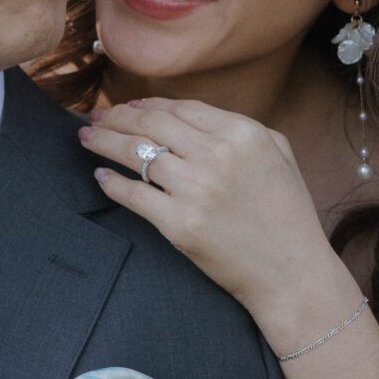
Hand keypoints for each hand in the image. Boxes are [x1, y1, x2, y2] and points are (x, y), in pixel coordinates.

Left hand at [79, 97, 348, 339]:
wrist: (292, 274)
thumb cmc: (289, 216)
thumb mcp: (281, 155)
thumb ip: (244, 129)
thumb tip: (194, 117)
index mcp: (243, 133)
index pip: (180, 108)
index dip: (147, 104)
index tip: (127, 106)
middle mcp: (217, 155)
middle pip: (151, 124)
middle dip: (117, 117)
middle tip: (96, 118)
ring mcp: (196, 189)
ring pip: (136, 154)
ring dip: (104, 142)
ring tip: (86, 138)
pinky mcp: (179, 224)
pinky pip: (134, 196)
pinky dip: (112, 184)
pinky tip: (100, 176)